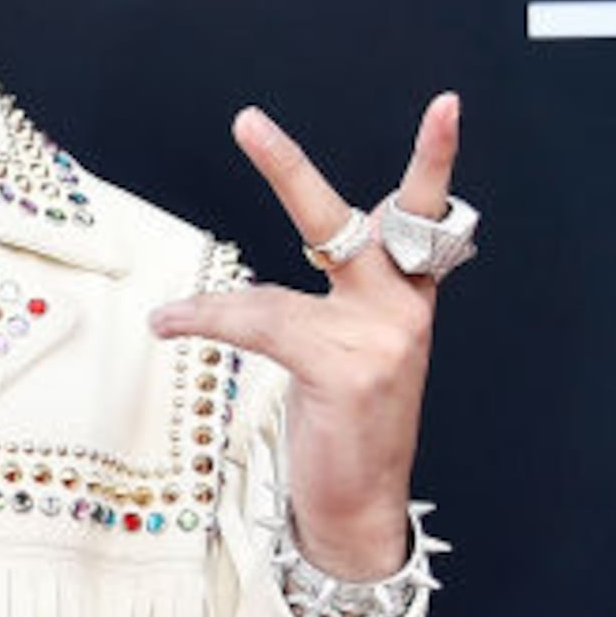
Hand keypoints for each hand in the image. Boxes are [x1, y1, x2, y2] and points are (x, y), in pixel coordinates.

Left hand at [146, 93, 462, 578]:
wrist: (361, 509)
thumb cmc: (349, 429)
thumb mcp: (348, 354)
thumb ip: (328, 305)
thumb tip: (256, 289)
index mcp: (408, 295)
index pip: (422, 215)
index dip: (434, 158)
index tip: (445, 106)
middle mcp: (402, 307)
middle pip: (347, 221)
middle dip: (288, 171)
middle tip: (247, 122)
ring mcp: (380, 337)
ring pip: (277, 293)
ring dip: (216, 307)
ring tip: (170, 318)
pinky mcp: (346, 369)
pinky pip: (260, 328)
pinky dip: (209, 325)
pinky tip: (171, 326)